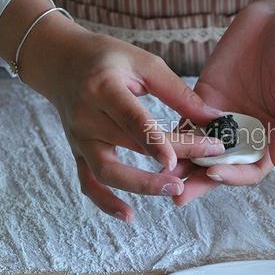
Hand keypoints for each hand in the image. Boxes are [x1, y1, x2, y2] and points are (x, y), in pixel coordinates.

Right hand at [0, 0, 224, 221]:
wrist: (60, 62)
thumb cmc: (108, 58)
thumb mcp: (144, 63)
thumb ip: (178, 92)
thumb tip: (214, 117)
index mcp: (104, 89)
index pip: (132, 120)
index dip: (155, 142)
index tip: (179, 159)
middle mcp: (87, 117)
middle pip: (130, 146)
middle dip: (169, 159)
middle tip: (202, 166)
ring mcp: (79, 138)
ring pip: (107, 171)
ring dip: (140, 186)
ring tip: (173, 190)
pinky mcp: (77, 152)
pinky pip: (88, 183)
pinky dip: (105, 202)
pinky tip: (129, 216)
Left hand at [168, 0, 274, 204]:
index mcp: (272, 133)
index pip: (252, 167)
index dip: (234, 175)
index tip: (214, 173)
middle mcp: (247, 130)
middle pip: (222, 164)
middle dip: (200, 181)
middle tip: (176, 196)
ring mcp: (224, 114)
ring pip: (200, 147)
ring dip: (182, 163)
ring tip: (159, 176)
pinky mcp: (205, 95)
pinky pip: (188, 118)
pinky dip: (174, 132)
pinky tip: (155, 142)